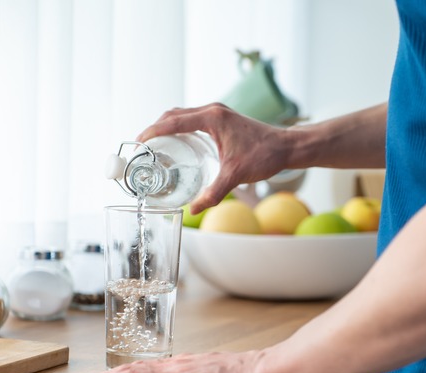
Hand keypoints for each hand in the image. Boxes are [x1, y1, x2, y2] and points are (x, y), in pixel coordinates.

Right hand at [137, 103, 295, 213]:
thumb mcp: (236, 175)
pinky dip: (179, 128)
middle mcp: (212, 111)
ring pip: (183, 115)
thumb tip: (194, 208)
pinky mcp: (222, 119)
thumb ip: (214, 192)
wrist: (287, 146)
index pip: (173, 121)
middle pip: (174, 115)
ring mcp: (218, 113)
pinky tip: (176, 145)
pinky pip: (193, 119)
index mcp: (212, 118)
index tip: (138, 143)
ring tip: (154, 147)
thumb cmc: (265, 155)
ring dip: (166, 127)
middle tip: (142, 148)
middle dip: (155, 129)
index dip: (152, 131)